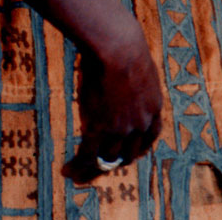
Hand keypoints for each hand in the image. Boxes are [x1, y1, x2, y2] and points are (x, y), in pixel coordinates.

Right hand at [61, 26, 162, 183]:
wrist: (118, 48)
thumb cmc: (124, 48)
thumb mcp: (137, 68)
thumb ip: (134, 81)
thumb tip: (123, 74)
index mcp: (153, 107)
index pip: (149, 138)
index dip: (138, 148)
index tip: (127, 152)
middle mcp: (140, 123)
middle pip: (129, 154)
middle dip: (114, 162)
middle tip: (100, 165)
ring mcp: (121, 129)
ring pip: (107, 159)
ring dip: (91, 169)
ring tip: (77, 173)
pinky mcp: (100, 129)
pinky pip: (88, 155)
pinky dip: (78, 166)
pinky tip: (68, 170)